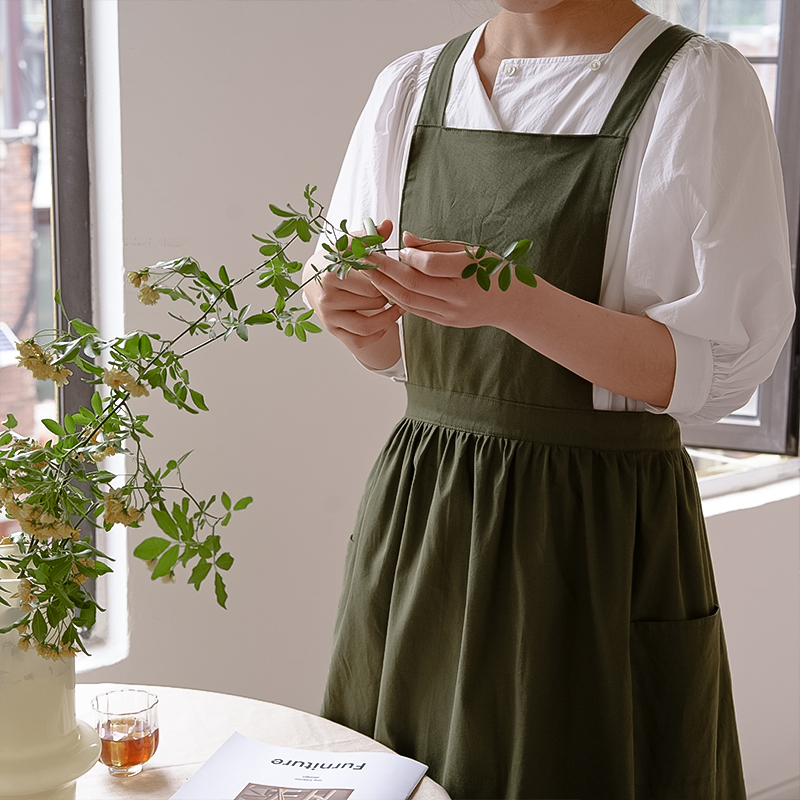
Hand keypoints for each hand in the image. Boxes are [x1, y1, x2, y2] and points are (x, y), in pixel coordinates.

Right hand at [303, 219, 403, 355]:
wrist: (313, 279)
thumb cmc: (337, 259)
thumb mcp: (350, 244)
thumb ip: (370, 235)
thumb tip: (387, 224)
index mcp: (331, 272)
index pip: (373, 279)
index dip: (388, 276)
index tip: (397, 273)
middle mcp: (327, 296)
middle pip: (373, 301)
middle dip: (388, 295)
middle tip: (398, 290)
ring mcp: (328, 316)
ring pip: (368, 324)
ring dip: (388, 318)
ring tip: (398, 307)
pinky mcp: (332, 330)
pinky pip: (359, 340)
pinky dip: (376, 334)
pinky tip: (385, 323)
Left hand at [365, 232, 512, 328]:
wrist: (510, 303)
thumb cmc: (491, 270)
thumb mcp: (470, 250)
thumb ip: (436, 246)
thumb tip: (405, 238)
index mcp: (469, 273)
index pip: (431, 265)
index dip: (410, 256)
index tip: (399, 248)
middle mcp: (459, 297)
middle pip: (413, 285)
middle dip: (386, 271)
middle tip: (368, 258)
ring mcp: (451, 313)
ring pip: (409, 301)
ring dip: (385, 286)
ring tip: (370, 272)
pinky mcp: (445, 322)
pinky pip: (414, 310)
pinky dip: (397, 298)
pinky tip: (386, 287)